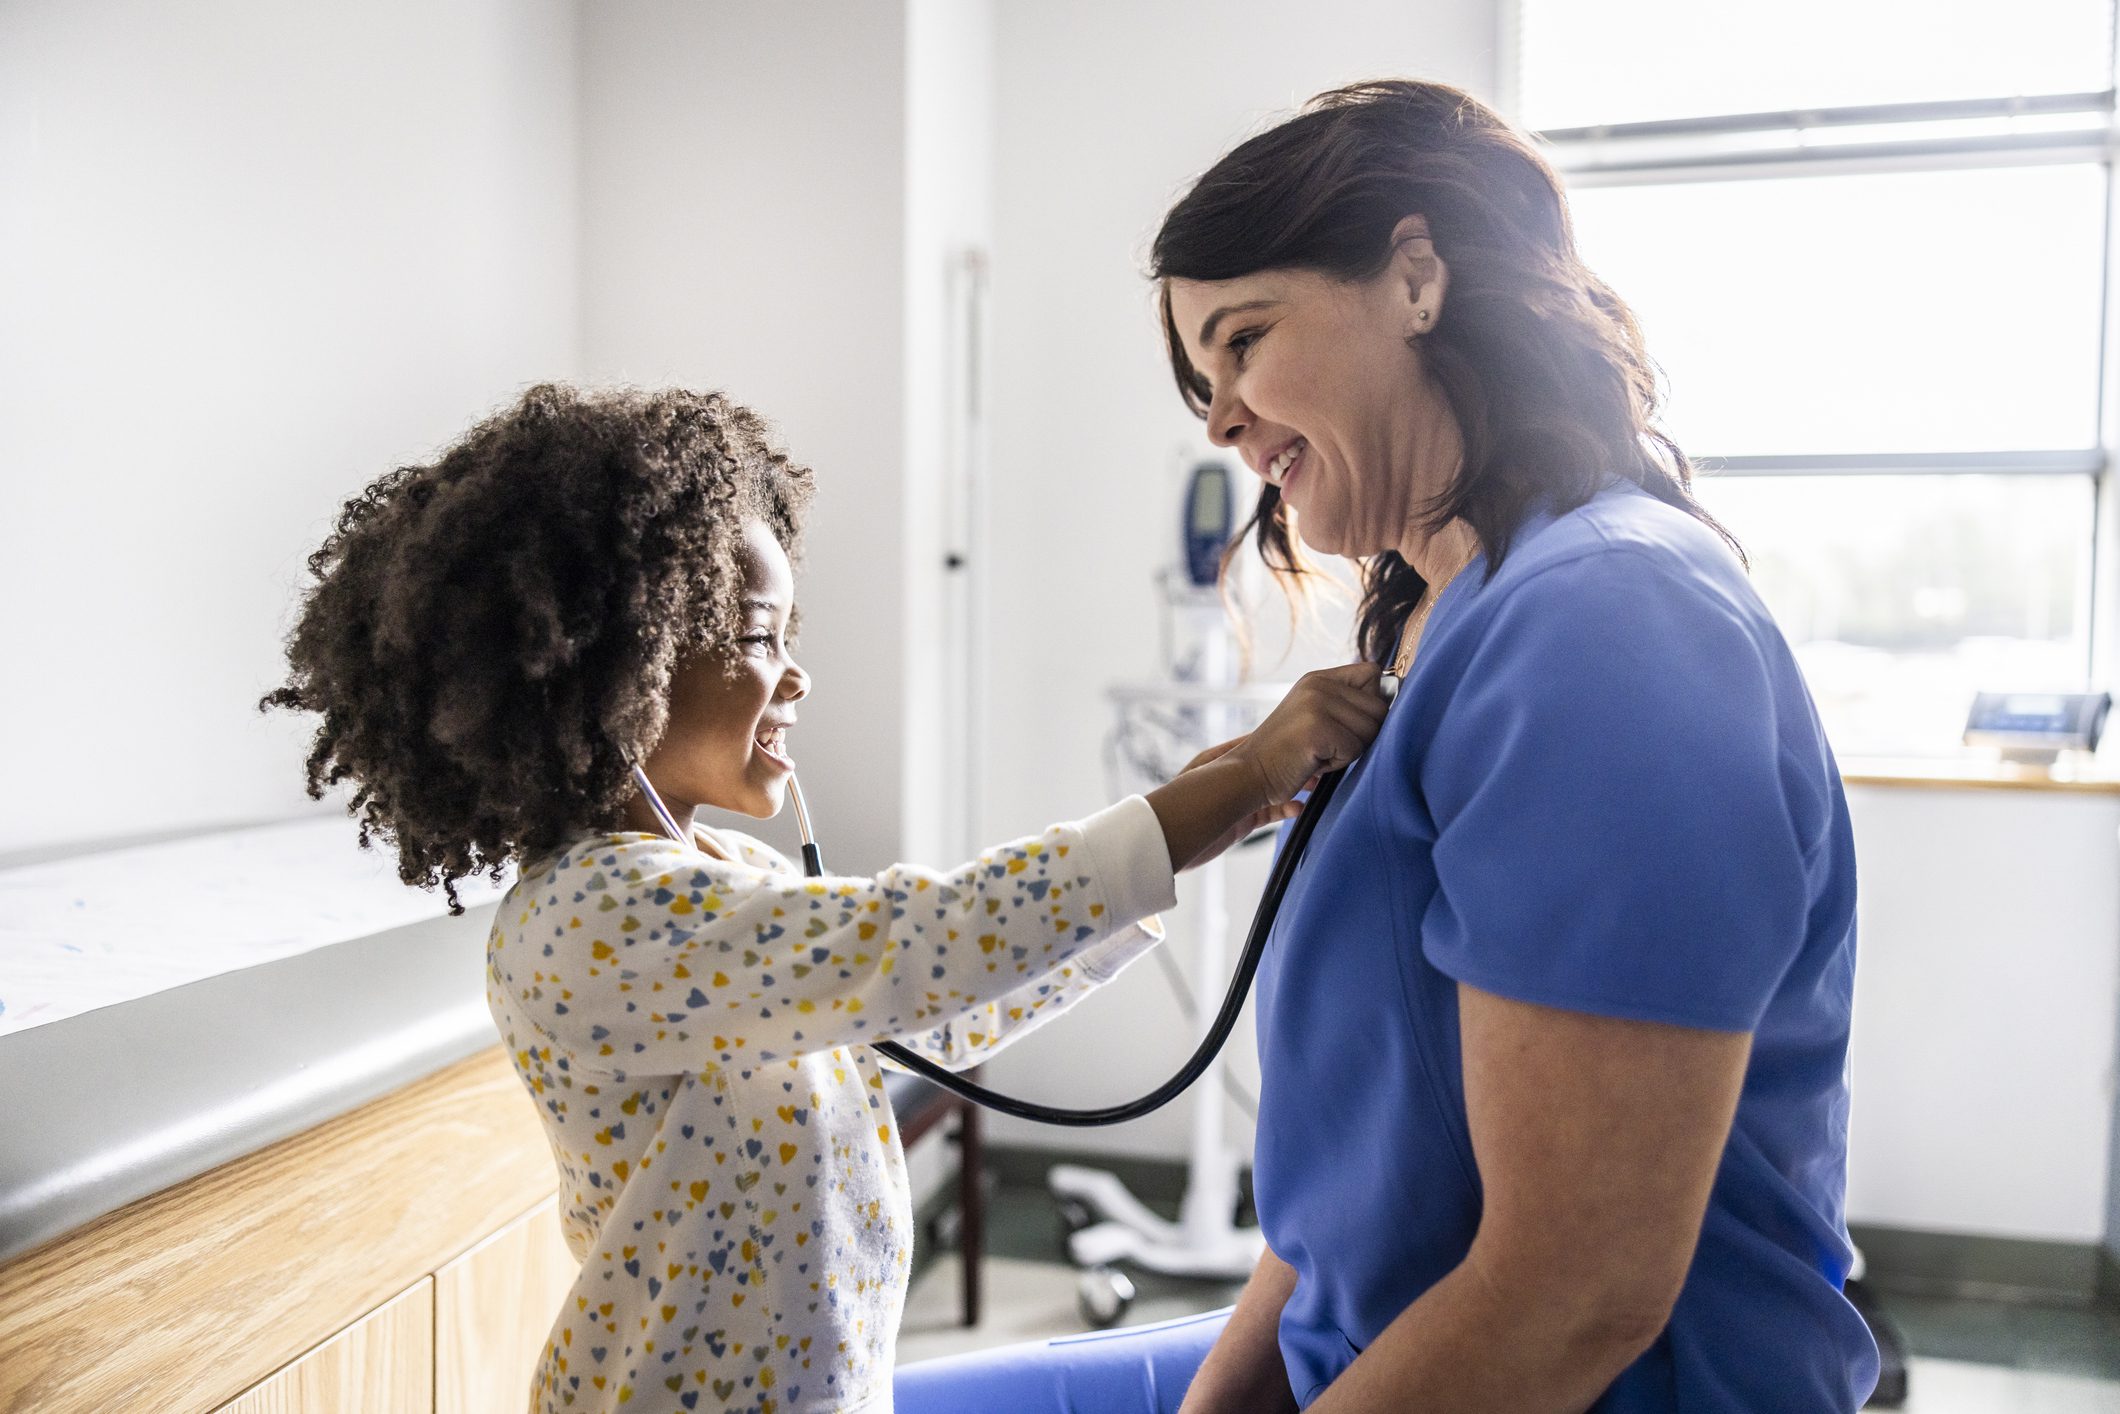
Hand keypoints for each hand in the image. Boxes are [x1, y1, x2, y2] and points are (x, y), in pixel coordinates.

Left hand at [1177, 736, 1310, 866]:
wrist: (1167, 845)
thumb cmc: (1181, 808)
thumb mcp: (1212, 779)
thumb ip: (1240, 767)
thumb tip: (1265, 749)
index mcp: (1220, 759)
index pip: (1257, 743)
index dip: (1280, 741)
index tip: (1302, 739)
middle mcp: (1231, 778)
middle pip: (1269, 767)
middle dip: (1293, 767)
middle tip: (1317, 765)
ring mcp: (1238, 801)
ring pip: (1274, 790)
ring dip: (1294, 789)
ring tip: (1316, 786)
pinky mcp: (1242, 822)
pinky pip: (1270, 812)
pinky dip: (1286, 810)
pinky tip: (1300, 808)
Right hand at [1227, 663, 1388, 809]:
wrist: (1250, 773)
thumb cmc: (1287, 753)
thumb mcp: (1313, 715)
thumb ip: (1344, 703)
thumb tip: (1390, 698)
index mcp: (1318, 678)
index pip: (1372, 673)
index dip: (1372, 701)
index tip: (1349, 723)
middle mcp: (1318, 684)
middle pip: (1379, 707)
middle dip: (1361, 735)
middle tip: (1328, 745)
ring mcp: (1317, 703)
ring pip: (1370, 731)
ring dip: (1349, 751)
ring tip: (1318, 753)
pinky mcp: (1317, 728)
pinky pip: (1355, 749)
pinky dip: (1337, 764)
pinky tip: (1313, 762)